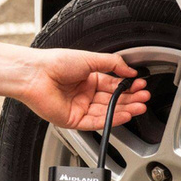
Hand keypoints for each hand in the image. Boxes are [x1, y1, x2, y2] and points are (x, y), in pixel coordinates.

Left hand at [19, 48, 149, 129]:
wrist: (36, 75)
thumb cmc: (56, 63)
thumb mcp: (90, 58)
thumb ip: (113, 64)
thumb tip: (131, 71)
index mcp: (87, 78)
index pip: (112, 85)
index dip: (127, 87)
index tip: (140, 86)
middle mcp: (83, 94)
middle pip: (111, 100)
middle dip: (129, 99)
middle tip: (144, 98)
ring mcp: (78, 107)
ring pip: (106, 111)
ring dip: (124, 110)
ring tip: (140, 106)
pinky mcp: (73, 120)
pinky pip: (96, 122)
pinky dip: (111, 119)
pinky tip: (124, 114)